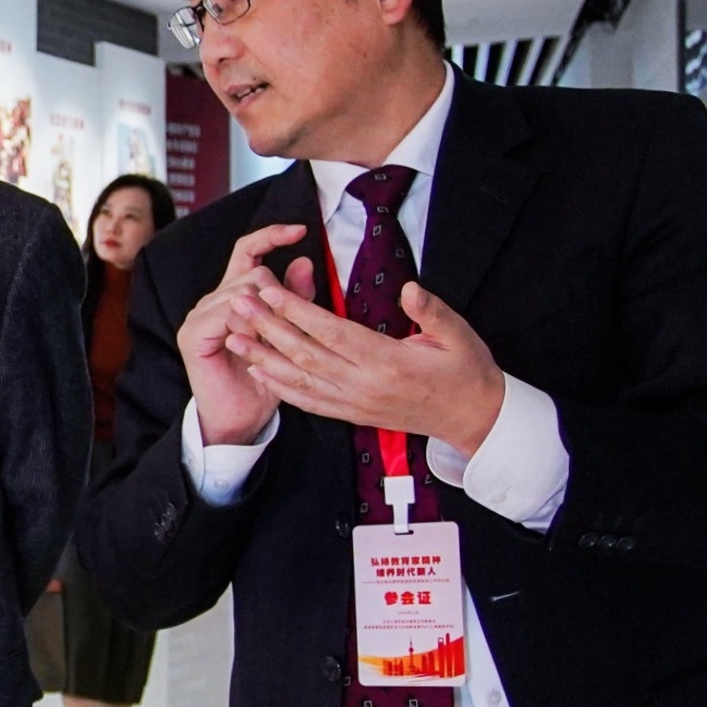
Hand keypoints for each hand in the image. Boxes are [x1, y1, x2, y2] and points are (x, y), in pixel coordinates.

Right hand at [179, 224, 312, 447]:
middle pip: (254, 272)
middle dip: (278, 297)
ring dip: (264, 317)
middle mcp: (214, 298)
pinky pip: (225, 312)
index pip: (248, 249)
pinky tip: (248, 344)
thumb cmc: (266, 378)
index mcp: (234, 294)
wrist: (241, 417)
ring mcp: (199, 314)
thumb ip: (294, 299)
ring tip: (266, 345)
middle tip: (284, 331)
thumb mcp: (288, 333)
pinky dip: (244, 326)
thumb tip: (305, 261)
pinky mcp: (192, 332)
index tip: (300, 229)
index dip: (271, 235)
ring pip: (242, 291)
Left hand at [224, 271, 507, 458]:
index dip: (297, 311)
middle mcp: (364, 385)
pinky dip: (281, 388)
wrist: (473, 418)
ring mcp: (355, 403)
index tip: (270, 290)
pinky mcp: (353, 414)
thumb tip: (410, 288)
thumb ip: (432, 311)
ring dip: (263, 358)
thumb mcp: (459, 335)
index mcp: (387, 361)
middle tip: (238, 303)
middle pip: (305, 354)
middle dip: (268, 327)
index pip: (331, 332)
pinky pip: (309, 403)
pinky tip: (259, 373)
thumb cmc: (466, 372)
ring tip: (234, 336)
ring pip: (300, 380)